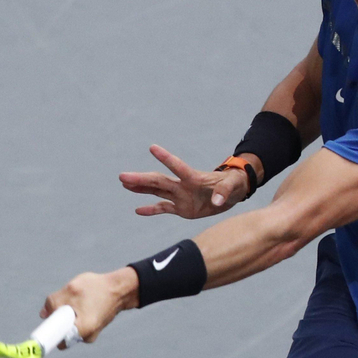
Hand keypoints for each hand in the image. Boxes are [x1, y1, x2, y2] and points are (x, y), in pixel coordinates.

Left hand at [41, 268, 137, 345]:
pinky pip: (76, 325)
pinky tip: (83, 304)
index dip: (49, 332)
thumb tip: (43, 314)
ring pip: (69, 329)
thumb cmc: (97, 288)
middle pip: (62, 334)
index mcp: (82, 330)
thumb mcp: (71, 289)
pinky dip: (75, 316)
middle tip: (64, 305)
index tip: (48, 321)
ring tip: (77, 301)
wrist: (119, 289)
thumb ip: (53, 302)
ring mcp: (90, 335)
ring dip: (67, 317)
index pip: (58, 340)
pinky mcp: (92, 330)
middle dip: (59, 321)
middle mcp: (87, 337)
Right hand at [120, 145, 250, 218]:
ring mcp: (180, 196)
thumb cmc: (234, 185)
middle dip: (141, 178)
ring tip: (124, 183)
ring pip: (156, 191)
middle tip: (122, 176)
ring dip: (140, 188)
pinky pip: (163, 208)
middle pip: (158, 180)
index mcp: (194, 177)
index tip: (152, 148)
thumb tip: (217, 202)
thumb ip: (224, 193)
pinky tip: (137, 209)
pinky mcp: (182, 208)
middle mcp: (183, 185)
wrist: (232, 194)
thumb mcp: (233, 187)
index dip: (165, 158)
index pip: (177, 166)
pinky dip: (151, 209)